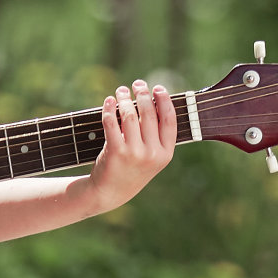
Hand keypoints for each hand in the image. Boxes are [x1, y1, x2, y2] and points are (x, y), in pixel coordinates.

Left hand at [89, 79, 175, 210]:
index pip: (169, 120)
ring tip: (121, 90)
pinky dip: (109, 109)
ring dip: (125, 98)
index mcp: (165, 153)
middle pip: (149, 114)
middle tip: (137, 84)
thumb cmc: (131, 170)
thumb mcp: (151, 157)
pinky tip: (109, 101)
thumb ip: (155, 136)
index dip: (164, 101)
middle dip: (143, 94)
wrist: (109, 192)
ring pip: (130, 116)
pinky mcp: (115, 152)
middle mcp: (152, 153)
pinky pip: (112, 123)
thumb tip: (152, 101)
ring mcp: (134, 153)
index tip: (158, 88)